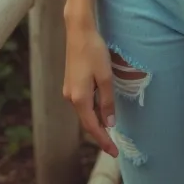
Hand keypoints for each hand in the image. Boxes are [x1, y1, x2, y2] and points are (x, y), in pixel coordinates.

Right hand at [63, 21, 117, 157]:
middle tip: (114, 145)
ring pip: (84, 112)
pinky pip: (83, 102)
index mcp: (79, 98)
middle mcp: (70, 97)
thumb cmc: (93, 51)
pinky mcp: (71, 83)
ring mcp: (69, 90)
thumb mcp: (105, 77)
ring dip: (96, 121)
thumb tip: (109, 124)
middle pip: (87, 121)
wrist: (78, 31)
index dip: (103, 141)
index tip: (114, 152)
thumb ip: (107, 102)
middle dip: (100, 133)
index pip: (92, 127)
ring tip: (110, 129)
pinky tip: (102, 109)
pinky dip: (92, 109)